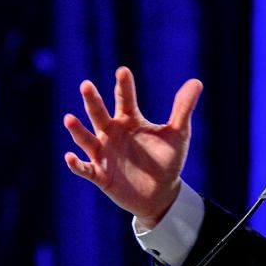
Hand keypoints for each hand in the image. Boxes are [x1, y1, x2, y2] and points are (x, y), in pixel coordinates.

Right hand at [63, 67, 203, 223]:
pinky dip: (76, 164)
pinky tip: (70, 157)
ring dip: (77, 130)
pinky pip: (85, 169)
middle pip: (99, 114)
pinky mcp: (100, 175)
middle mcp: (112, 133)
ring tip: (68, 119)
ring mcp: (104, 154)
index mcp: (129, 120)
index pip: (124, 99)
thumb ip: (183, 109)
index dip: (123, 86)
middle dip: (92, 100)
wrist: (161, 194)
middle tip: (86, 85)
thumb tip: (197, 82)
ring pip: (86, 139)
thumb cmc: (167, 161)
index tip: (123, 72)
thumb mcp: (178, 135)